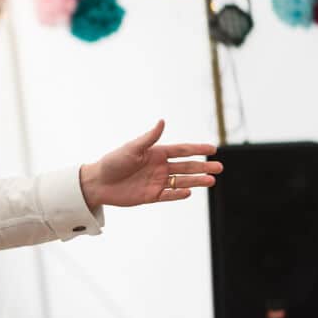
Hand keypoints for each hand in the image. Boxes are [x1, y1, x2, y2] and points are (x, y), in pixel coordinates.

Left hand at [79, 119, 222, 207]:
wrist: (98, 182)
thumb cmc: (113, 161)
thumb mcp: (132, 148)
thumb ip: (149, 138)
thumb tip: (162, 121)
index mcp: (156, 153)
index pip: (182, 150)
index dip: (197, 149)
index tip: (213, 149)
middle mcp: (159, 167)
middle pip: (186, 166)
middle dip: (203, 167)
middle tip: (220, 168)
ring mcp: (156, 181)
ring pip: (181, 181)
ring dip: (196, 181)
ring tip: (212, 181)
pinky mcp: (151, 195)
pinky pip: (168, 195)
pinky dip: (178, 194)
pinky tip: (189, 192)